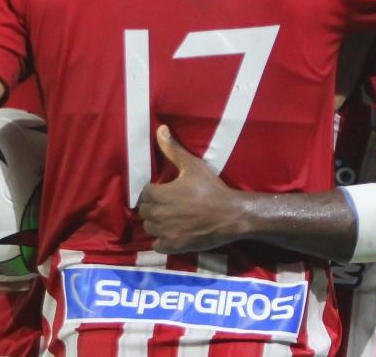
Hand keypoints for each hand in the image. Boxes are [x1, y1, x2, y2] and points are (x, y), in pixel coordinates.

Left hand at [137, 126, 247, 253]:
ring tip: (170, 218)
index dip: (154, 191)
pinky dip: (162, 240)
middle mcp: (158, 215)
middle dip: (153, 207)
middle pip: (145, 211)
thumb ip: (173, 149)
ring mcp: (165, 232)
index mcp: (159, 195)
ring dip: (156, 223)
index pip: (144, 194)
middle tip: (168, 204)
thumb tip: (160, 129)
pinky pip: (157, 245)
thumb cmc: (211, 189)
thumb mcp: (192, 166)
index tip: (164, 191)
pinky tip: (172, 233)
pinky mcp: (173, 246)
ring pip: (150, 228)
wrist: (231, 215)